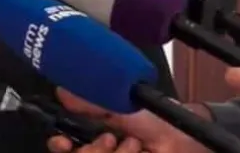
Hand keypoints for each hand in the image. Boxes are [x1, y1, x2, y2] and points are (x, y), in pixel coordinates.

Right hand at [46, 88, 208, 152]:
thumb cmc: (153, 120)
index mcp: (91, 134)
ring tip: (132, 144)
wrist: (181, 137)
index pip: (63, 145)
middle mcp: (99, 150)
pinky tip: (138, 152)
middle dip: (91, 151)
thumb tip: (62, 92)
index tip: (62, 142)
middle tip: (109, 139)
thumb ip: (88, 101)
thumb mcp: (117, 104)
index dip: (59, 145)